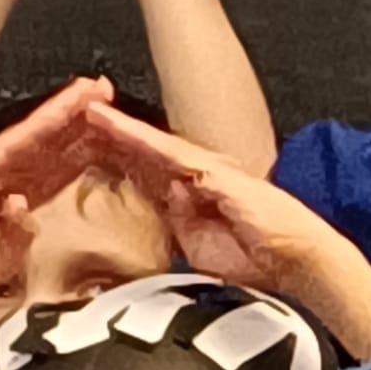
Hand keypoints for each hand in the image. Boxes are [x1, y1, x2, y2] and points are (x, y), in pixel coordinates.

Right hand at [0, 76, 109, 304]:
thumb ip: (19, 240)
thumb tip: (30, 216)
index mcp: (13, 202)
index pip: (55, 174)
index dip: (83, 156)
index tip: (113, 141)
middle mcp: (4, 178)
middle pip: (52, 147)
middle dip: (83, 124)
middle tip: (112, 95)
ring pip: (40, 135)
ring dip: (69, 111)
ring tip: (98, 88)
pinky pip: (19, 141)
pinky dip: (46, 123)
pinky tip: (68, 106)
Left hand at [86, 109, 322, 291]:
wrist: (293, 258)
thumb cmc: (256, 259)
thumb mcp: (200, 250)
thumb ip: (178, 227)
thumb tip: (165, 202)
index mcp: (192, 198)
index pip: (148, 177)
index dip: (120, 163)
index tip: (89, 154)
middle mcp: (196, 176)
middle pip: (145, 154)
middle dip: (113, 138)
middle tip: (77, 117)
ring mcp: (204, 168)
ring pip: (150, 144)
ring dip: (118, 127)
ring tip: (86, 110)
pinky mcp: (209, 168)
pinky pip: (164, 149)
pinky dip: (135, 135)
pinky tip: (110, 122)